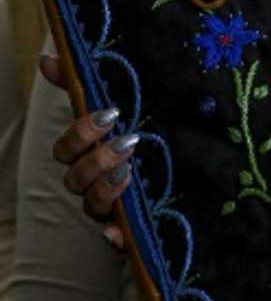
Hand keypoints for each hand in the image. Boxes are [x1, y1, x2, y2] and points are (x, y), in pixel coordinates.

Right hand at [42, 53, 130, 245]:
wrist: (192, 185)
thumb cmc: (147, 142)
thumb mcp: (127, 113)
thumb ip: (83, 86)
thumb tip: (47, 58)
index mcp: (90, 157)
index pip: (66, 150)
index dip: (80, 134)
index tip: (111, 114)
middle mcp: (95, 185)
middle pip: (75, 179)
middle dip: (95, 160)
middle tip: (127, 142)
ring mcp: (113, 211)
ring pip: (92, 206)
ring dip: (104, 189)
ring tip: (130, 171)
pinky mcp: (133, 232)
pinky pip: (116, 242)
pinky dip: (114, 236)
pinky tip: (119, 231)